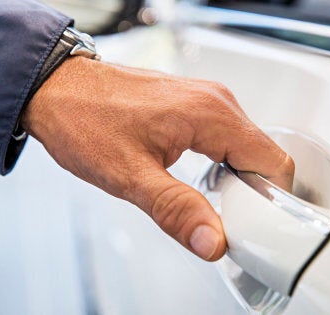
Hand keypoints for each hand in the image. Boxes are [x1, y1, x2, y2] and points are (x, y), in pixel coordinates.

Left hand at [22, 56, 293, 260]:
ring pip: (248, 148)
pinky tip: (199, 180)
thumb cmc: (84, 120)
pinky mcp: (195, 103)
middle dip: (253, 194)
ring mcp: (207, 99)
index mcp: (211, 114)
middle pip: (265, 156)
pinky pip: (229, 137)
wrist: (56, 89)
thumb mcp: (129, 175)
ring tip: (206, 201)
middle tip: (223, 219)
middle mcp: (216, 100)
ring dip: (238, 180)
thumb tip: (213, 241)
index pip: (274, 162)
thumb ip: (176, 209)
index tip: (249, 224)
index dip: (269, 201)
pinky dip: (224, 163)